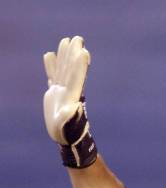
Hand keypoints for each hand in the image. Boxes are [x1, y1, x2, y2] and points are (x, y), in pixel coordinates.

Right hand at [43, 36, 96, 166]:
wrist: (66, 138)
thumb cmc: (68, 134)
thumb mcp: (68, 125)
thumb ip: (70, 116)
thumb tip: (74, 108)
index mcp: (72, 97)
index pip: (76, 78)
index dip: (79, 66)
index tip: (83, 52)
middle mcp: (68, 91)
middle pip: (70, 69)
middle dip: (73, 54)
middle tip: (78, 39)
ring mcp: (61, 91)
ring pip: (62, 69)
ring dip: (64, 56)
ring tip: (66, 41)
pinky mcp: (55, 93)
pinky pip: (53, 76)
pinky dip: (51, 66)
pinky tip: (49, 55)